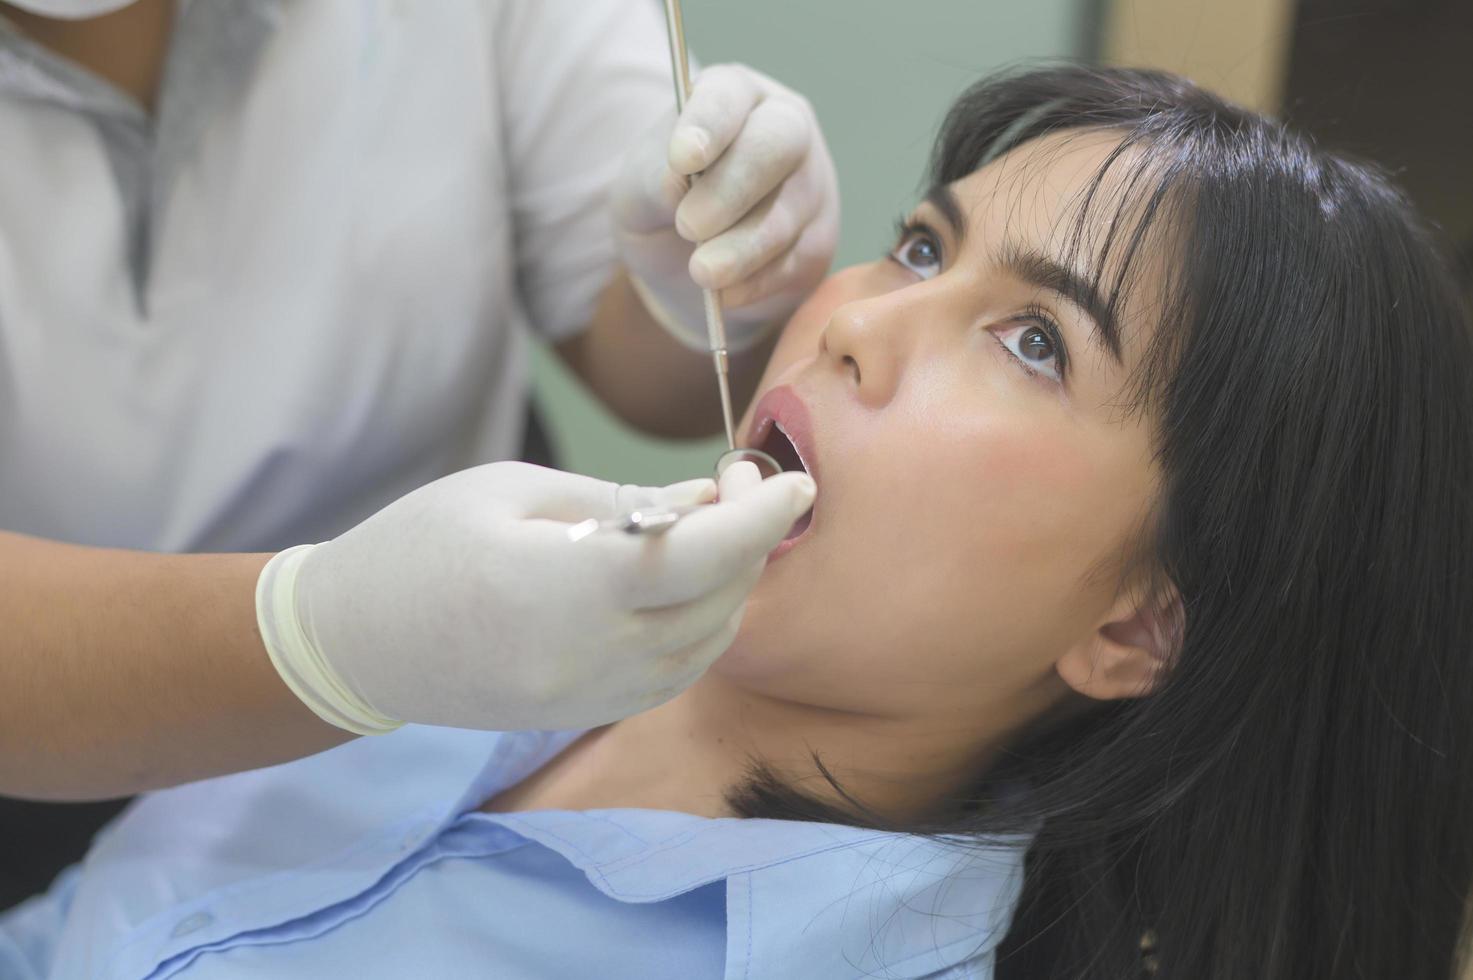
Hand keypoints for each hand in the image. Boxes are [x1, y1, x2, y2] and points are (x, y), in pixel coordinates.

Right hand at [255, 461, 814, 732]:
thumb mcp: (514, 493)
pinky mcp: (585, 715)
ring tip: (715, 529)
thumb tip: (707, 498)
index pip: (702, 556)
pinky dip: (703, 628)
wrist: (351, 644)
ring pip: (707, 645)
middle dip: (750, 538)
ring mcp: (591, 697)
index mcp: (568, 586)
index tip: (795, 480)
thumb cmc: (419, 545)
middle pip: (717, 600)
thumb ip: (620, 500)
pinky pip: (676, 675)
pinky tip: (689, 587)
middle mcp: (591, 655)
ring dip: (732, 586)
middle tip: (739, 483)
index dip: (762, 517)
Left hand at [613, 63, 839, 351]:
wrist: (684, 263)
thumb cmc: (661, 206)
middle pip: (776, 144)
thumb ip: (652, 181)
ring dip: (742, 247)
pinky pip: (795, 260)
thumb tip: (678, 182)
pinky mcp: (817, 240)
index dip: (708, 124)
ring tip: (702, 272)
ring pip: (787, 212)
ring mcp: (810, 184)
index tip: (681, 158)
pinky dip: (757, 281)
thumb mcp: (637, 191)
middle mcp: (784, 129)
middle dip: (731, 189)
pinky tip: (725, 292)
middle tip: (689, 226)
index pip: (728, 95)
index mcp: (734, 97)